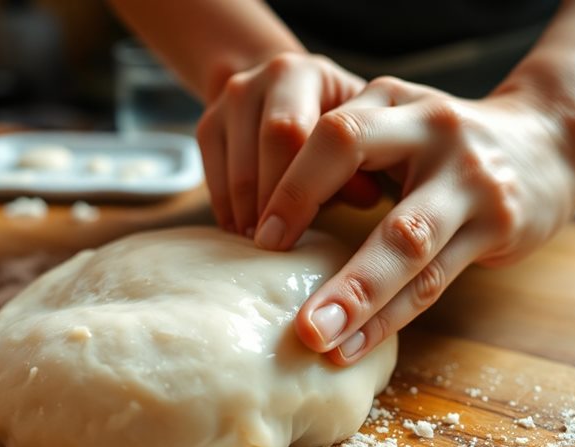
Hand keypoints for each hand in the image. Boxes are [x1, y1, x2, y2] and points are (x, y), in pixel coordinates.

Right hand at [196, 53, 380, 236]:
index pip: (297, 132)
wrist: (288, 93)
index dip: (299, 187)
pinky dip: (227, 208)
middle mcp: (270, 75)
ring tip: (262, 243)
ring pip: (237, 167)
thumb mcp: (358, 136)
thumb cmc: (335, 127)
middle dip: (272, 201)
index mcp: (309, 74)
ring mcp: (235, 96)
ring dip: (248, 212)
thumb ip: (363, 165)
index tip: (298, 232)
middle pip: (268, 143)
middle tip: (277, 244)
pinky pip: (212, 174)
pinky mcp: (209, 122)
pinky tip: (243, 230)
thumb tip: (366, 198)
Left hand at [252, 75, 574, 365]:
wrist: (549, 141)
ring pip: (405, 241)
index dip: (293, 186)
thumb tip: (264, 215)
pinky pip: (434, 279)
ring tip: (317, 339)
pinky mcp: (499, 224)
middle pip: (360, 166)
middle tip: (274, 281)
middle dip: (305, 217)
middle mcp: (431, 130)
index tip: (257, 238)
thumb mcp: (399, 123)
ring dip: (357, 294)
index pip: (332, 135)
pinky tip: (356, 344)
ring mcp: (470, 179)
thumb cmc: (448, 144)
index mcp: (393, 101)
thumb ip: (347, 153)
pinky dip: (390, 316)